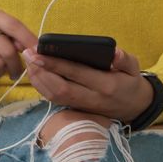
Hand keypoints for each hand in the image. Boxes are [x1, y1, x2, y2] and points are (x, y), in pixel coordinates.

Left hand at [22, 46, 153, 122]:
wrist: (134, 108)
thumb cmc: (131, 83)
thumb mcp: (134, 69)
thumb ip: (125, 60)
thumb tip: (114, 53)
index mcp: (106, 85)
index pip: (77, 74)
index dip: (56, 64)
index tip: (39, 52)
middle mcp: (91, 98)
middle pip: (60, 88)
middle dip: (41, 71)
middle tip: (28, 54)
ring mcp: (82, 105)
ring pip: (54, 96)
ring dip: (38, 79)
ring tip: (28, 60)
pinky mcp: (75, 108)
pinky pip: (54, 99)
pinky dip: (41, 86)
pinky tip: (34, 72)